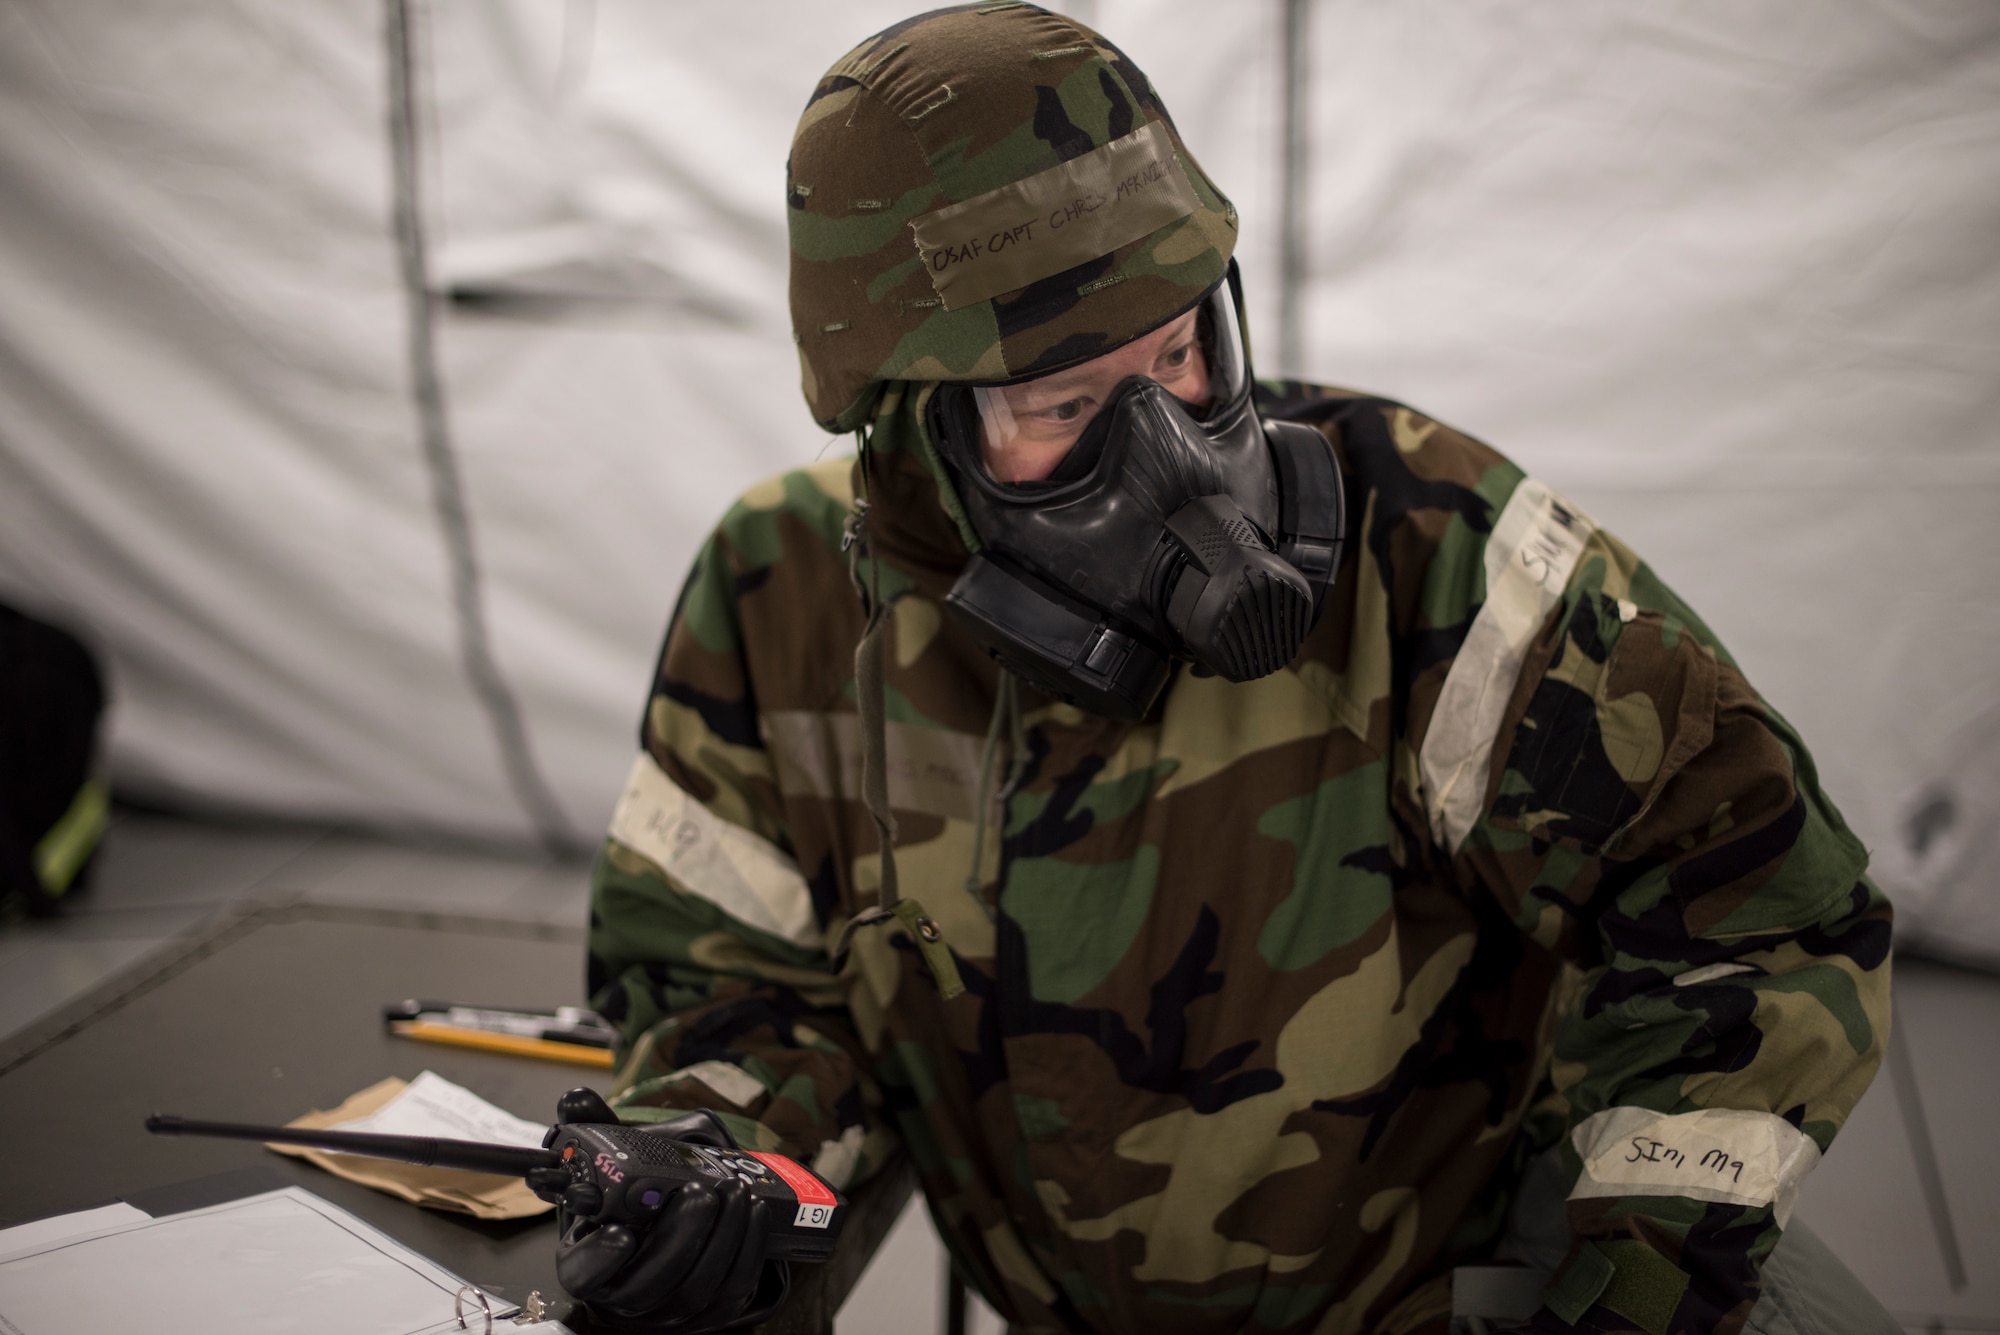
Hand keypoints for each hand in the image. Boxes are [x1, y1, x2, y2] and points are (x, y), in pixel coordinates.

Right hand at [534, 1090, 790, 1332]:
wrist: (670, 1225)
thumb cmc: (635, 1200)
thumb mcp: (608, 1168)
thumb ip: (589, 1131)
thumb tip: (576, 1098)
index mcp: (588, 1262)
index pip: (584, 1274)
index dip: (600, 1260)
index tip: (622, 1233)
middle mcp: (625, 1293)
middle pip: (650, 1283)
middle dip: (681, 1236)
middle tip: (702, 1192)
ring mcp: (668, 1308)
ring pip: (696, 1287)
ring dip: (722, 1238)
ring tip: (735, 1192)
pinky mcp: (709, 1310)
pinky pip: (732, 1288)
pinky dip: (746, 1250)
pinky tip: (752, 1212)